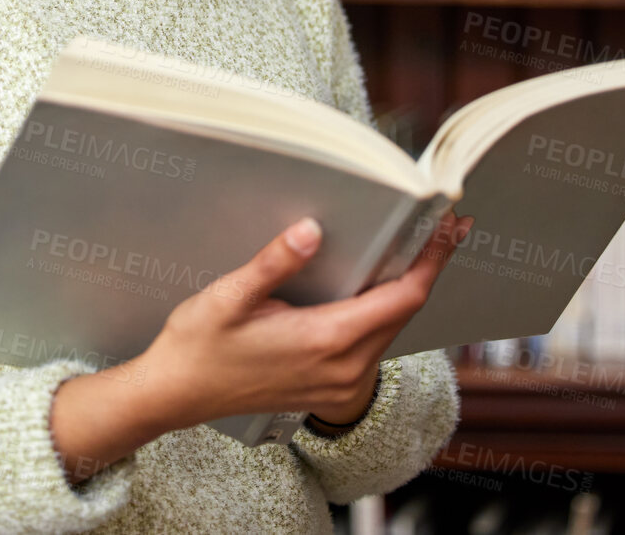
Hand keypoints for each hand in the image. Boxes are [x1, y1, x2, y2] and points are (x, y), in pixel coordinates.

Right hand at [133, 208, 471, 431]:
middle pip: (405, 312)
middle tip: (442, 228)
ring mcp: (340, 384)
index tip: (448, 229)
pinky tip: (378, 290)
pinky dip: (384, 314)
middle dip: (426, 269)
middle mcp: (343, 369)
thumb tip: (311, 230)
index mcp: (325, 341)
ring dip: (406, 292)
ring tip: (417, 252)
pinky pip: (373, 346)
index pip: (402, 298)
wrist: (176, 396)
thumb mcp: (229, 297)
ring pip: (391, 331)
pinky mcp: (331, 388)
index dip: (431, 261)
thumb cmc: (198, 346)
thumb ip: (274, 263)